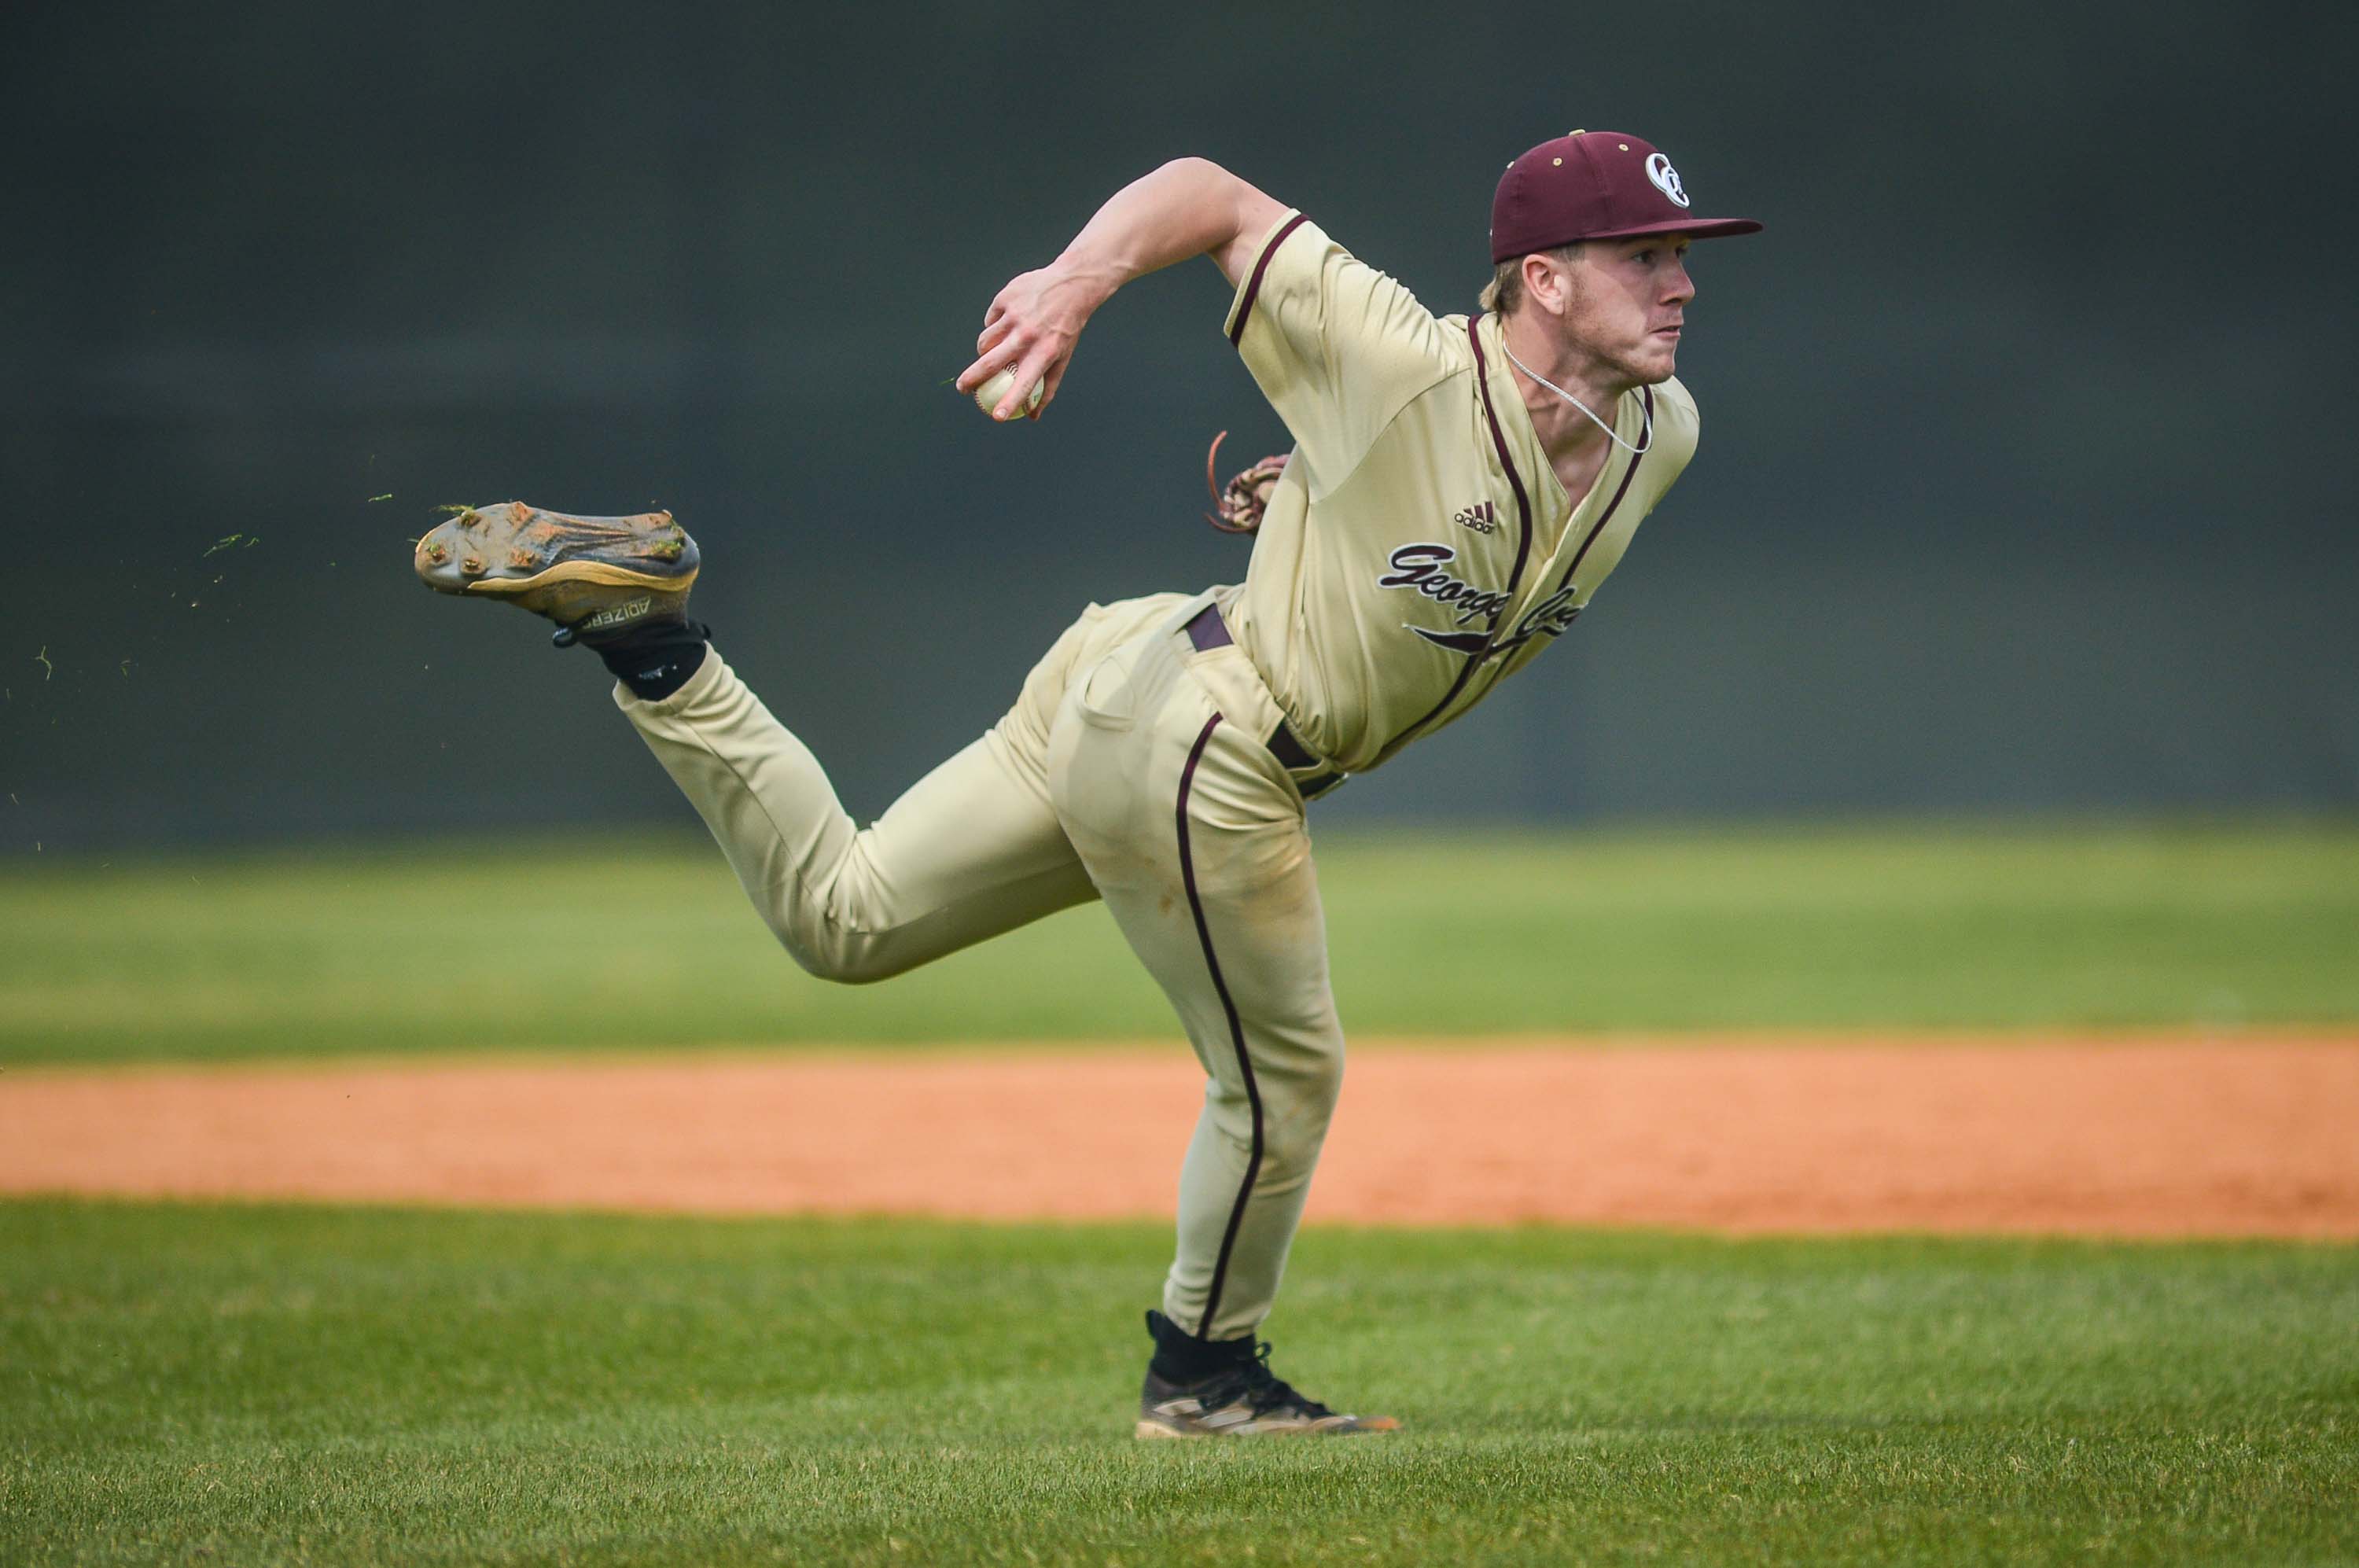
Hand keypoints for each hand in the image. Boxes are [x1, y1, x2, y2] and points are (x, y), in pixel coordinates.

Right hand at [955, 263, 1104, 420]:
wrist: (1071, 286)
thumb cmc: (1066, 329)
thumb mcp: (1063, 358)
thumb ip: (1048, 388)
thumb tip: (1031, 415)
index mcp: (1044, 352)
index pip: (1024, 384)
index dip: (1009, 402)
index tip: (996, 416)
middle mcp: (1027, 335)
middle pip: (989, 362)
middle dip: (971, 380)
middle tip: (963, 389)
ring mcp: (1014, 316)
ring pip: (985, 341)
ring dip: (983, 351)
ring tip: (990, 352)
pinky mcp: (1005, 299)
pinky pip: (990, 321)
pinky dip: (994, 326)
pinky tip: (1007, 321)